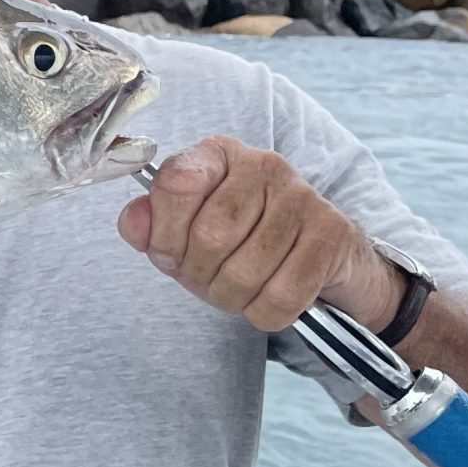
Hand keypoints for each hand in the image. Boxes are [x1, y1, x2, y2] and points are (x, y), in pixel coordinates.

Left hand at [116, 135, 400, 333]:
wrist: (320, 258)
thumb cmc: (240, 243)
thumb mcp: (184, 233)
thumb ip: (150, 226)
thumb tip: (134, 222)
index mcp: (218, 154)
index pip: (175, 185)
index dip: (165, 235)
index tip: (171, 251)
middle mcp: (263, 165)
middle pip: (209, 237)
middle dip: (199, 274)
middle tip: (209, 276)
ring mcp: (303, 197)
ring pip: (244, 274)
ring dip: (231, 297)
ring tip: (238, 286)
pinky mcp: (332, 234)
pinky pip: (281, 297)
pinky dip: (265, 313)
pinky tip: (270, 296)